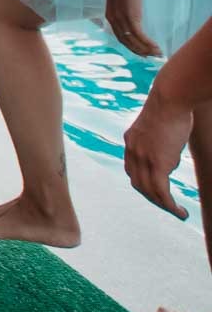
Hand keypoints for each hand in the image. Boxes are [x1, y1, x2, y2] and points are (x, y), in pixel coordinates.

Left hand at [106, 0, 161, 57]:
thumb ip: (126, 9)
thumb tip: (134, 14)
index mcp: (110, 17)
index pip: (120, 37)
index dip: (131, 46)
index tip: (142, 52)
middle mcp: (113, 20)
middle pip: (126, 42)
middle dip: (139, 51)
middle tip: (151, 57)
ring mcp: (121, 19)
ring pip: (134, 41)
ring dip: (146, 49)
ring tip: (157, 54)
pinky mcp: (130, 16)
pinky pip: (140, 35)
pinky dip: (148, 43)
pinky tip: (156, 47)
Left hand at [123, 87, 190, 218]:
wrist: (170, 99)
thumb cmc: (171, 106)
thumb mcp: (159, 124)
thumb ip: (159, 138)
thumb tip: (168, 146)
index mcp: (131, 141)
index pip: (131, 170)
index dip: (142, 183)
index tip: (156, 191)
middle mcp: (132, 151)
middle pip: (138, 184)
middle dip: (153, 198)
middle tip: (168, 206)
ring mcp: (143, 158)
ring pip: (149, 191)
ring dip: (163, 206)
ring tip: (177, 212)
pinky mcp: (157, 162)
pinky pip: (161, 192)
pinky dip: (170, 205)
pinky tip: (180, 211)